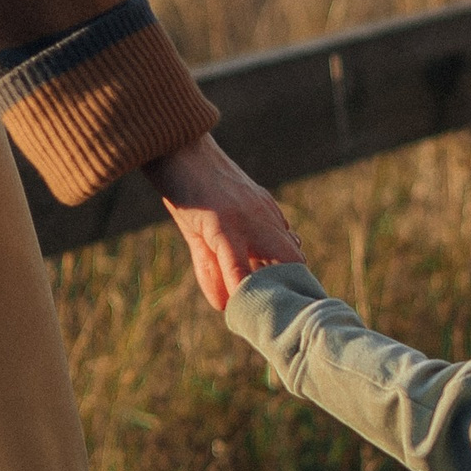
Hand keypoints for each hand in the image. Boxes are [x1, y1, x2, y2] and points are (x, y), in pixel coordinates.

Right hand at [144, 134, 304, 312]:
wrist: (175, 144)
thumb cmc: (189, 185)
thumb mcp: (204, 231)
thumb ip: (214, 269)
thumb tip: (223, 305)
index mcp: (266, 217)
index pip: (292, 256)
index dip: (295, 285)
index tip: (296, 311)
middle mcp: (264, 218)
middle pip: (292, 263)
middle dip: (294, 295)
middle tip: (291, 327)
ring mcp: (246, 219)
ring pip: (271, 263)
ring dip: (271, 296)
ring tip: (270, 324)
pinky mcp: (222, 221)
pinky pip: (236, 260)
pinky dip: (240, 285)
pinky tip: (239, 306)